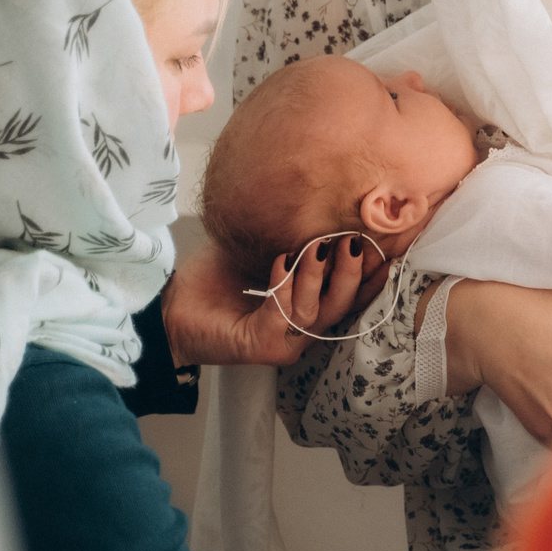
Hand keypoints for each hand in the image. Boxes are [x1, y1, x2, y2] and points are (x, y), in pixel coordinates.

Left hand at [164, 235, 386, 369]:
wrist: (170, 306)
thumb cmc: (215, 278)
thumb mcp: (263, 249)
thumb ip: (295, 237)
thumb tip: (323, 205)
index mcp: (308, 306)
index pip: (352, 292)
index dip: (370, 270)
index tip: (381, 239)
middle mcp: (302, 328)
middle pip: (344, 304)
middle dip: (353, 270)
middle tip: (351, 238)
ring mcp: (284, 340)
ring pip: (316, 309)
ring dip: (317, 274)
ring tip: (314, 244)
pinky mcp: (261, 345)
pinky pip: (283, 315)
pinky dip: (284, 285)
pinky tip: (279, 261)